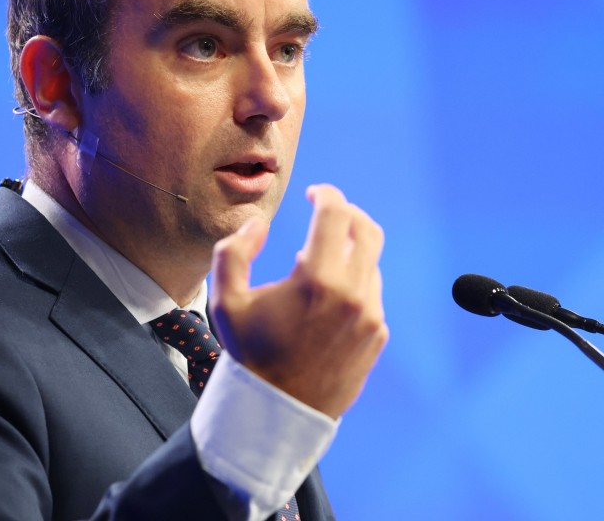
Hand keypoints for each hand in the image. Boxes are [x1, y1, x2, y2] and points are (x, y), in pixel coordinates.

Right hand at [209, 184, 387, 418]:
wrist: (277, 411)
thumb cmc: (249, 354)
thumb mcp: (225, 300)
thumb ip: (235, 250)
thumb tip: (259, 223)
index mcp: (317, 278)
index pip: (335, 213)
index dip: (326, 194)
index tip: (314, 194)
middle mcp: (352, 293)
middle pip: (368, 230)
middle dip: (349, 214)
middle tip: (329, 214)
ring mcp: (371, 315)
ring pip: (371, 264)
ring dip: (348, 255)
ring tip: (318, 269)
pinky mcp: (378, 335)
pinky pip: (372, 296)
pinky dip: (354, 287)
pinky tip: (328, 301)